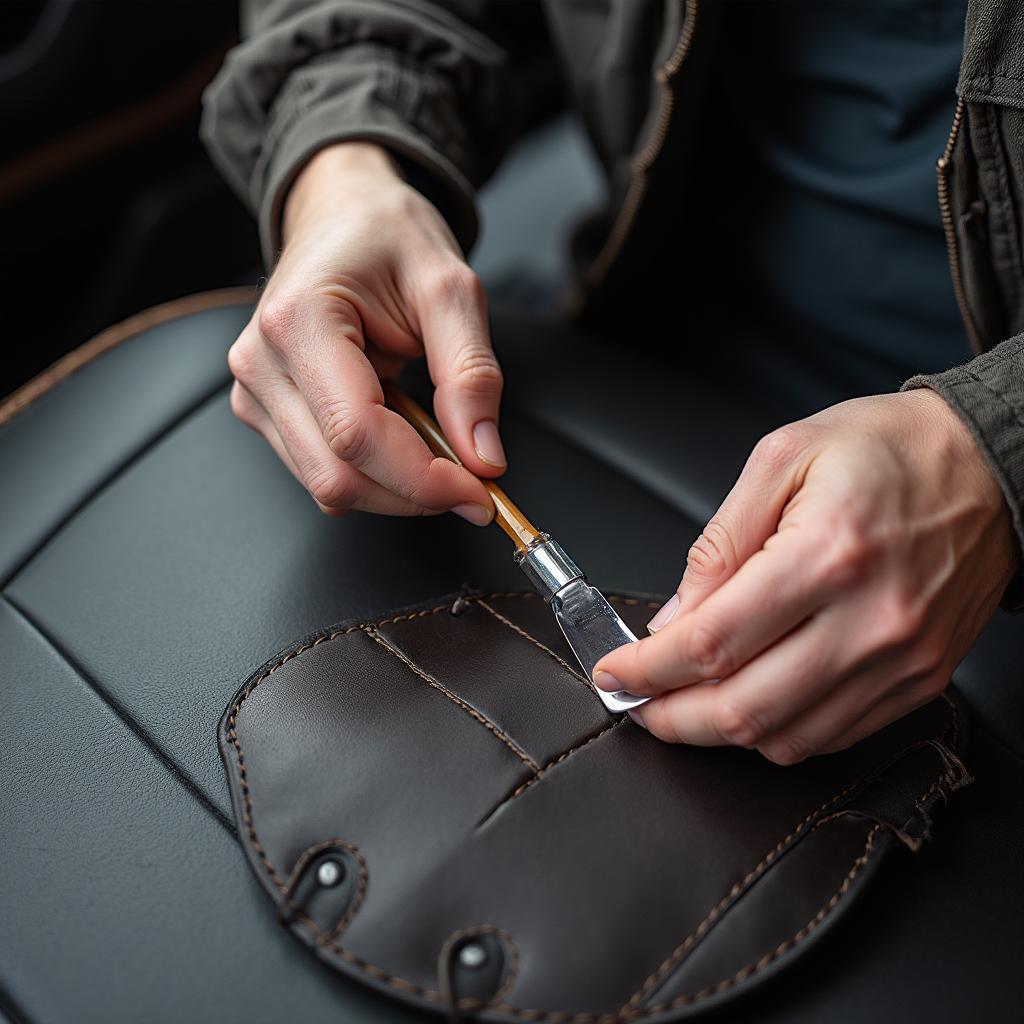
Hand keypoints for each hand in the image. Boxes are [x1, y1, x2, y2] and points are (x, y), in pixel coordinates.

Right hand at [227, 142, 503, 522]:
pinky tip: (403, 438)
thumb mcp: (452, 289)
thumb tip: (483, 458)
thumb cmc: (389, 238)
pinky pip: (323, 472)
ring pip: (329, 487)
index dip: (423, 478)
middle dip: (415, 493)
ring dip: (396, 488)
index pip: (357, 434)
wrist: (342, 214)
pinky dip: (376, 475)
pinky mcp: (265, 411)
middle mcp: (260, 362)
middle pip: (338, 475)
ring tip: (437, 444)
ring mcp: (255, 391)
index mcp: (298, 319)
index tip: (480, 493)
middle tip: (474, 481)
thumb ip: (471, 375)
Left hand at [594, 390, 1017, 762]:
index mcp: (826, 554)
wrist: (991, 466)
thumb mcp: (783, 459)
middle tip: (636, 703)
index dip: (648, 669)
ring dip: (718, 732)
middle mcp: (870, 620)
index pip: (714, 642)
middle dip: (671, 718)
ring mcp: (901, 660)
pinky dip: (775, 732)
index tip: (613, 671)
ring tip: (682, 705)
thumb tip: (674, 618)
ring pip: (785, 737)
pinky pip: (833, 736)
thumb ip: (719, 543)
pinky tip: (748, 703)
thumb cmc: (888, 449)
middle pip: (744, 708)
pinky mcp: (920, 679)